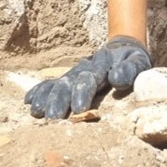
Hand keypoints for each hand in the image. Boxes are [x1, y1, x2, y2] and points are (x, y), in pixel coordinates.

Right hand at [24, 35, 151, 119]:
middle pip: (69, 83)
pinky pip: (52, 84)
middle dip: (60, 100)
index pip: (90, 79)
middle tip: (53, 118)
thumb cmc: (133, 61)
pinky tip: (28, 101)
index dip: (82, 92)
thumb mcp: (138, 62)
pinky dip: (40, 91)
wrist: (122, 48)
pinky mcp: (69, 78)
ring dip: (46, 98)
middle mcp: (84, 68)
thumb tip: (116, 79)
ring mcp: (74, 73)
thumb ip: (130, 70)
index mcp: (102, 65)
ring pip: (58, 84)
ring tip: (36, 112)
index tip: (78, 109)